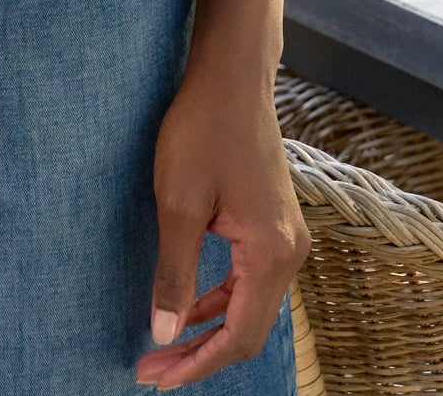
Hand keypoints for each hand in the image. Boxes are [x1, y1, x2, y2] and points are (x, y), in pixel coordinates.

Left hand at [135, 67, 308, 387]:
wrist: (231, 76)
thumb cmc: (203, 130)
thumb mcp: (178, 204)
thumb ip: (174, 274)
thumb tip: (165, 333)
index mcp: (272, 253)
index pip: (239, 336)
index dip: (196, 362)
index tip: (155, 376)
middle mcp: (290, 252)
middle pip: (248, 329)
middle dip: (200, 353)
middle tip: (152, 369)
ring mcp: (286, 237)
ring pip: (249, 306)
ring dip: (208, 328)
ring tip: (163, 345)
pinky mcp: (274, 223)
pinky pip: (249, 279)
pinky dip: (219, 299)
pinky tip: (189, 305)